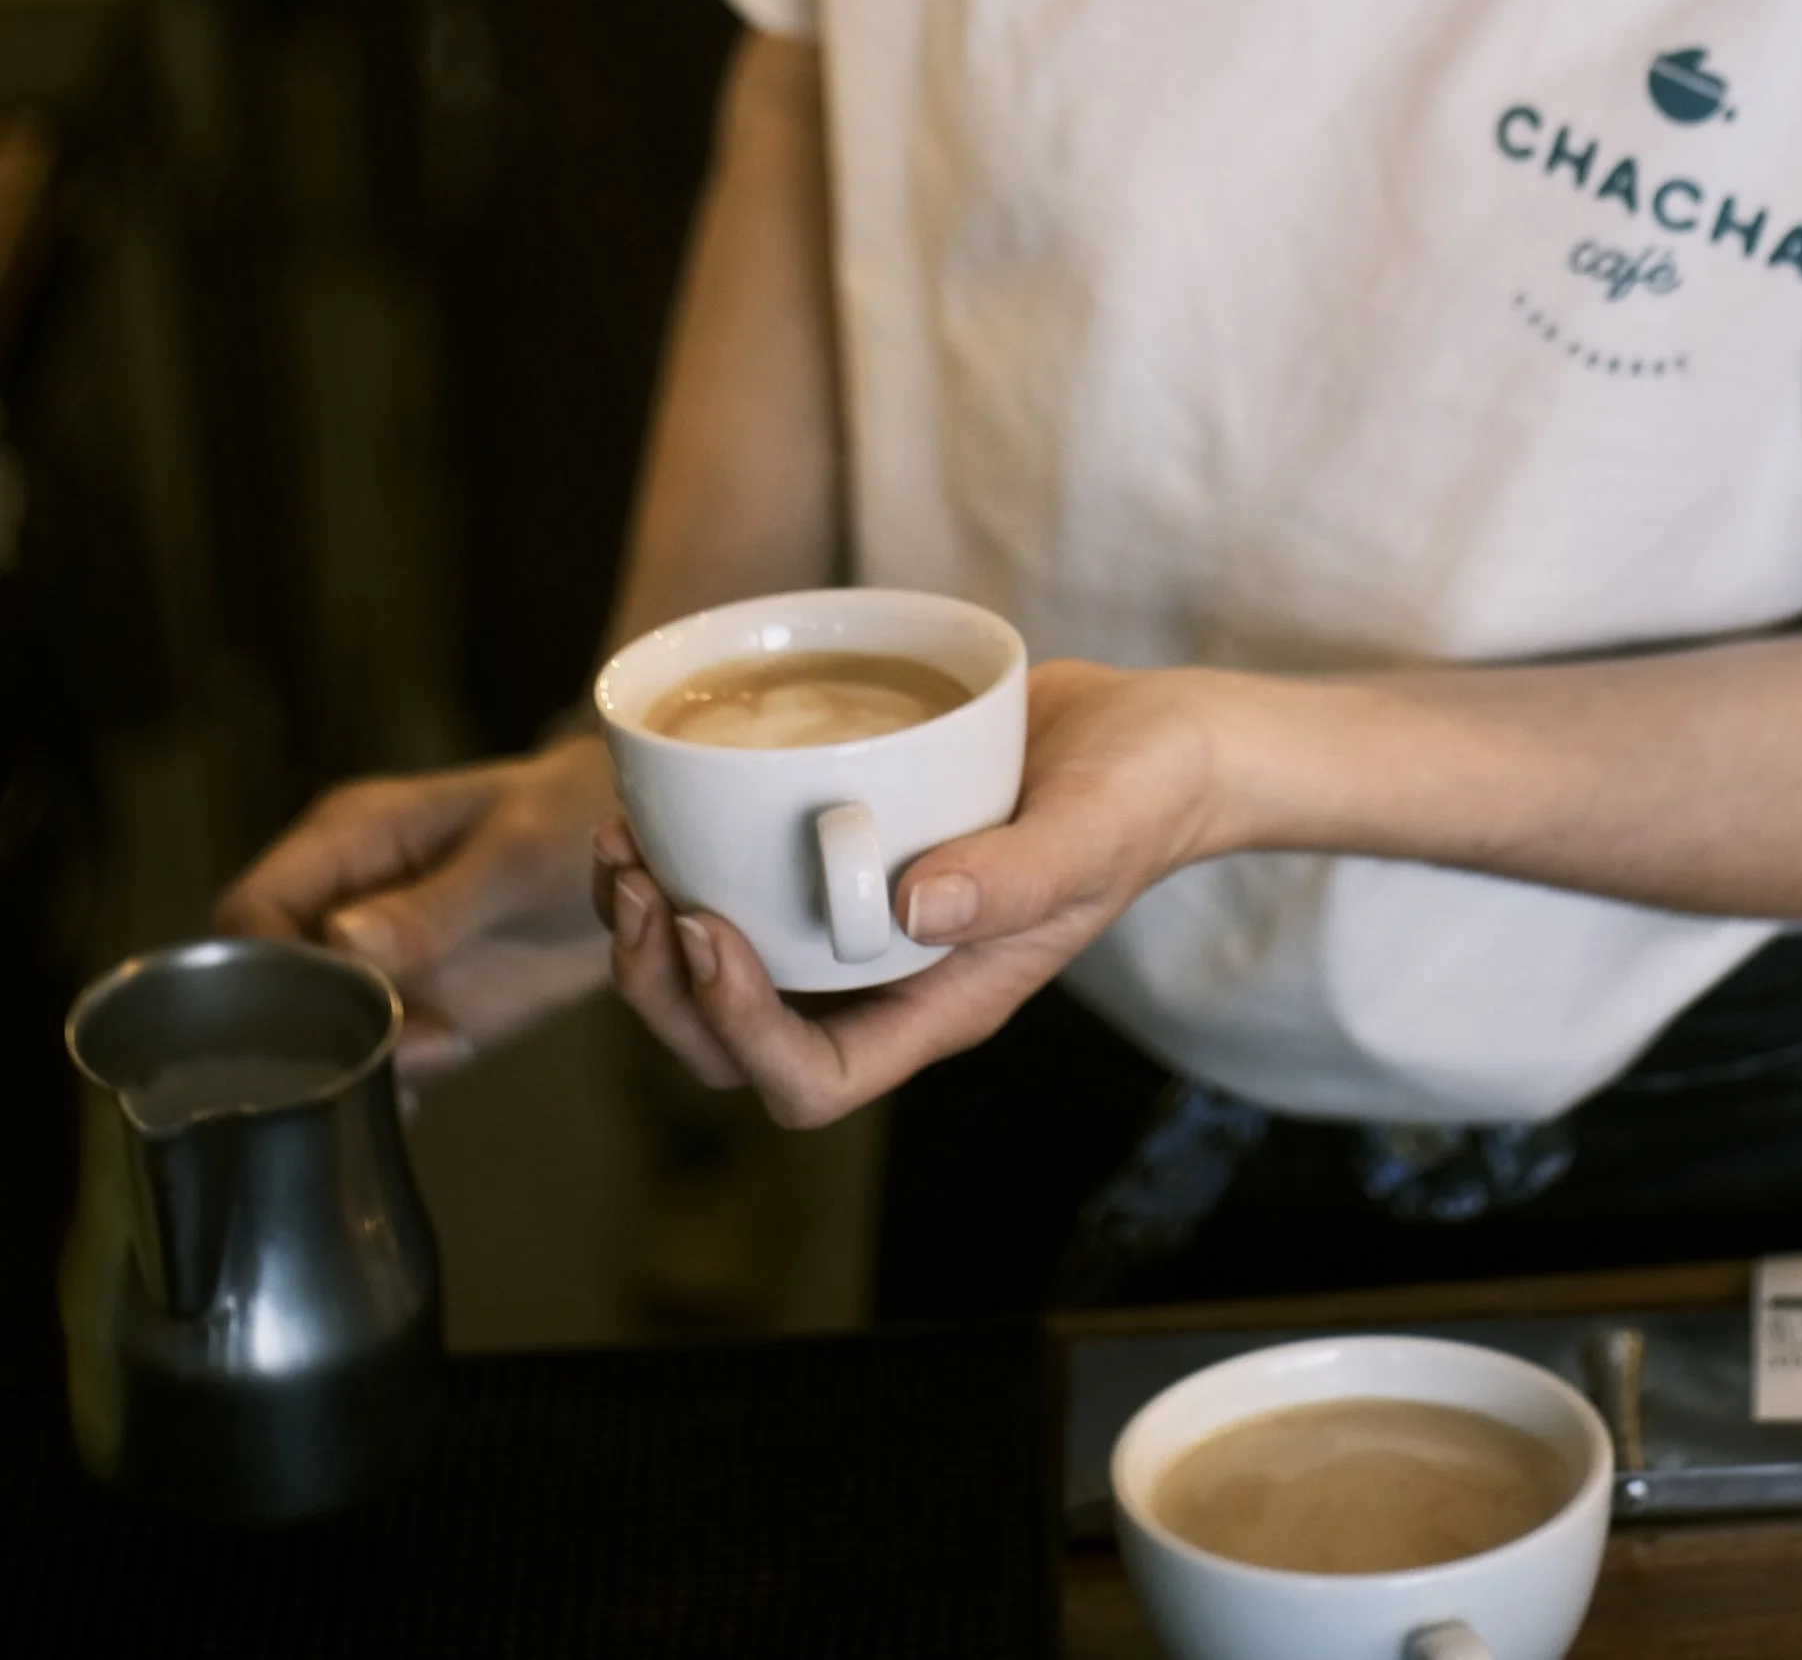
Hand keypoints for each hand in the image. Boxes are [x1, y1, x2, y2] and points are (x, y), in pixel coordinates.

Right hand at [214, 737, 618, 1081]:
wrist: (643, 855)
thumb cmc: (571, 819)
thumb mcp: (515, 854)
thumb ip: (434, 903)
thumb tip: (339, 940)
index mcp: (348, 841)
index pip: (250, 910)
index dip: (260, 968)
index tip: (312, 1016)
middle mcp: (343, 904)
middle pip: (267, 985)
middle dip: (305, 1033)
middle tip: (378, 1055)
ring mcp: (376, 964)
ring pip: (311, 1034)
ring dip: (348, 1067)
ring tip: (427, 1060)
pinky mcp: (415, 1009)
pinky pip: (366, 1060)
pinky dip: (380, 1087)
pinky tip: (418, 1095)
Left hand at [597, 660, 1227, 1125]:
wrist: (1158, 742)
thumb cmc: (1142, 796)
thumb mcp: (1096, 830)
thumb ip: (1020, 875)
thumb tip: (915, 904)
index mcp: (943, 1003)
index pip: (814, 1079)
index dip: (740, 1029)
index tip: (712, 927)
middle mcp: (890, 978)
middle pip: (736, 1047)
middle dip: (664, 984)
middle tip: (636, 887)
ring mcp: (865, 920)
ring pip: (724, 975)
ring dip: (654, 930)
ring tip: (623, 847)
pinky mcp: (853, 853)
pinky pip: (751, 890)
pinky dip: (691, 860)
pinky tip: (666, 801)